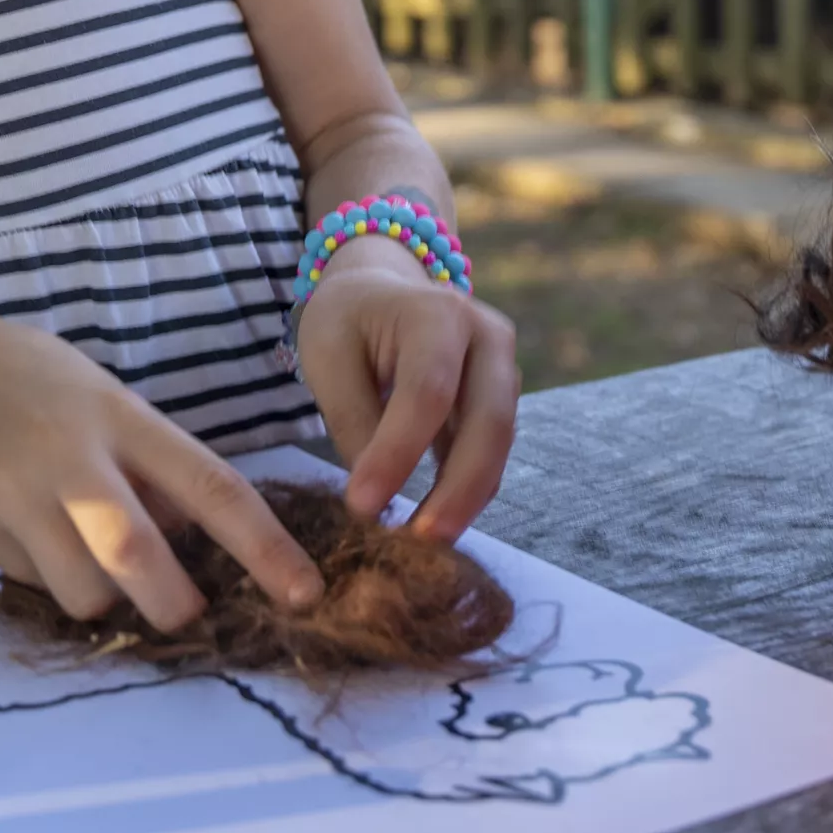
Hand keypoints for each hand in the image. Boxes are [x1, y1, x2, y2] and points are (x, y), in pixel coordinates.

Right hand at [0, 310, 321, 632]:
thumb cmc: (51, 391)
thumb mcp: (116, 408)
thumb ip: (159, 473)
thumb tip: (209, 552)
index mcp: (127, 420)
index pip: (212, 487)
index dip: (264, 547)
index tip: (306, 594)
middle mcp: (73, 457)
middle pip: (135, 553)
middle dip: (174, 603)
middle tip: (189, 615)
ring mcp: (17, 494)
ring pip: (83, 590)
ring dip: (107, 600)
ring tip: (97, 564)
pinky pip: (34, 585)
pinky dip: (54, 581)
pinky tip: (39, 537)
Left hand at [293, 235, 520, 540]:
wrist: (377, 290)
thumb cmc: (346, 322)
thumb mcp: (328, 360)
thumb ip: (354, 424)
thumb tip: (376, 500)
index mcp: (436, 312)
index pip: (426, 393)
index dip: (398, 454)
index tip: (362, 506)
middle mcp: (486, 335)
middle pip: (489, 420)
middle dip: (458, 489)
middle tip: (420, 543)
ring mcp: (503, 366)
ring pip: (499, 443)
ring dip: (467, 497)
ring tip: (423, 542)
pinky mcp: (501, 397)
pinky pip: (492, 450)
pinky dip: (467, 488)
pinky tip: (434, 519)